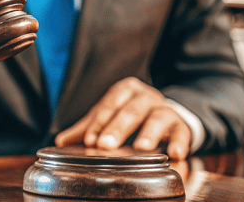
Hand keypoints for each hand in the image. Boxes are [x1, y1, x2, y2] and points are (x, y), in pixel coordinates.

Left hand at [54, 77, 191, 158]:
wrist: (166, 115)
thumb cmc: (131, 115)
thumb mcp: (109, 117)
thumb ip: (87, 128)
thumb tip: (60, 141)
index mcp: (126, 90)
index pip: (110, 103)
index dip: (100, 122)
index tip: (91, 140)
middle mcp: (147, 97)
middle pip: (132, 109)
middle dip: (118, 127)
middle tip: (106, 145)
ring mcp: (166, 110)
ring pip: (159, 117)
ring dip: (150, 132)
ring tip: (141, 148)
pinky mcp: (182, 126)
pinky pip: (183, 133)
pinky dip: (180, 142)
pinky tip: (175, 154)